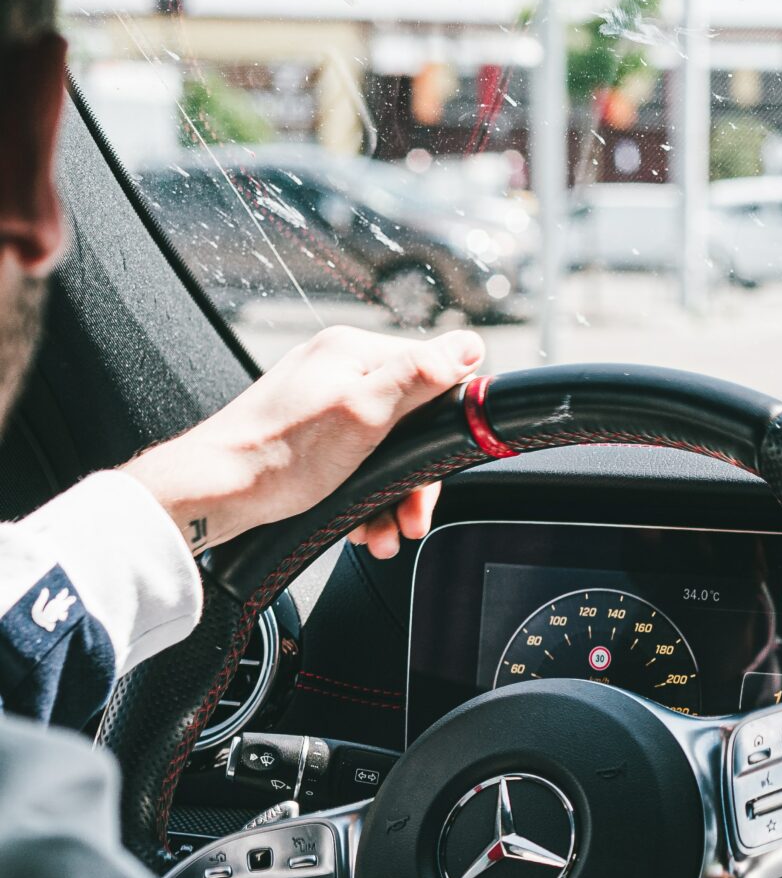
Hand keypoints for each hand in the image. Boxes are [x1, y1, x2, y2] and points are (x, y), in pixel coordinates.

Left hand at [120, 325, 484, 561]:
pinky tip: (360, 523)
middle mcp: (338, 368)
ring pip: (387, 448)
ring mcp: (323, 400)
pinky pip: (359, 461)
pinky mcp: (311, 432)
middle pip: (412, 421)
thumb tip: (469, 345)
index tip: (438, 472)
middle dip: (415, 479)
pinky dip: (366, 496)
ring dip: (392, 498)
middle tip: (411, 518)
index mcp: (352, 351)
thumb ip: (418, 376)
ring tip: (383, 532)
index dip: (445, 430)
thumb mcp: (363, 414)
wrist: (215, 493)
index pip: (434, 377)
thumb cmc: (279, 456)